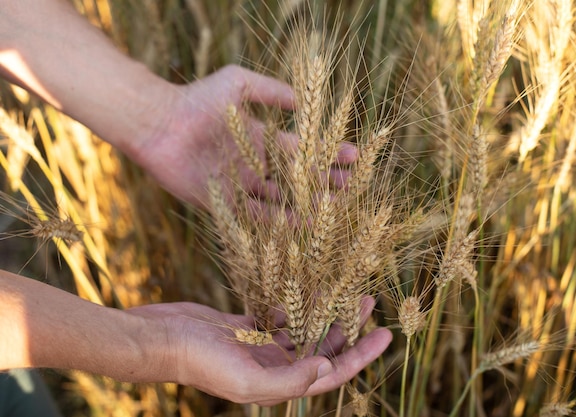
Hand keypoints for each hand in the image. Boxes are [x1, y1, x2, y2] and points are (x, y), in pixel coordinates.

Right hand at [126, 299, 390, 405]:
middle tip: (368, 302)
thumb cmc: (199, 362)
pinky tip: (310, 286)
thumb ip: (289, 379)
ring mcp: (259, 345)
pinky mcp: (245, 324)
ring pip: (303, 329)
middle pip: (322, 349)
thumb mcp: (246, 379)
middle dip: (348, 329)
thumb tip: (328, 370)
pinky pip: (280, 314)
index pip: (331, 373)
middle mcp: (273, 366)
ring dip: (325, 312)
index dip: (361, 356)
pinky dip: (296, 302)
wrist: (160, 339)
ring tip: (347, 291)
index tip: (385, 334)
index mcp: (278, 384)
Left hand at [132, 65, 356, 210]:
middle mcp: (253, 165)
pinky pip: (253, 215)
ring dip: (305, 203)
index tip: (352, 154)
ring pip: (279, 199)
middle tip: (349, 185)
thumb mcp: (239, 83)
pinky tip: (298, 221)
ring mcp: (238, 186)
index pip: (300, 149)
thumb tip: (303, 100)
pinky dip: (275, 220)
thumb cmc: (198, 98)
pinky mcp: (222, 204)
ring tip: (331, 206)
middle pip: (295, 178)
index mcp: (259, 140)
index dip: (326, 152)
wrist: (159, 122)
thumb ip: (270, 91)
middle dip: (323, 181)